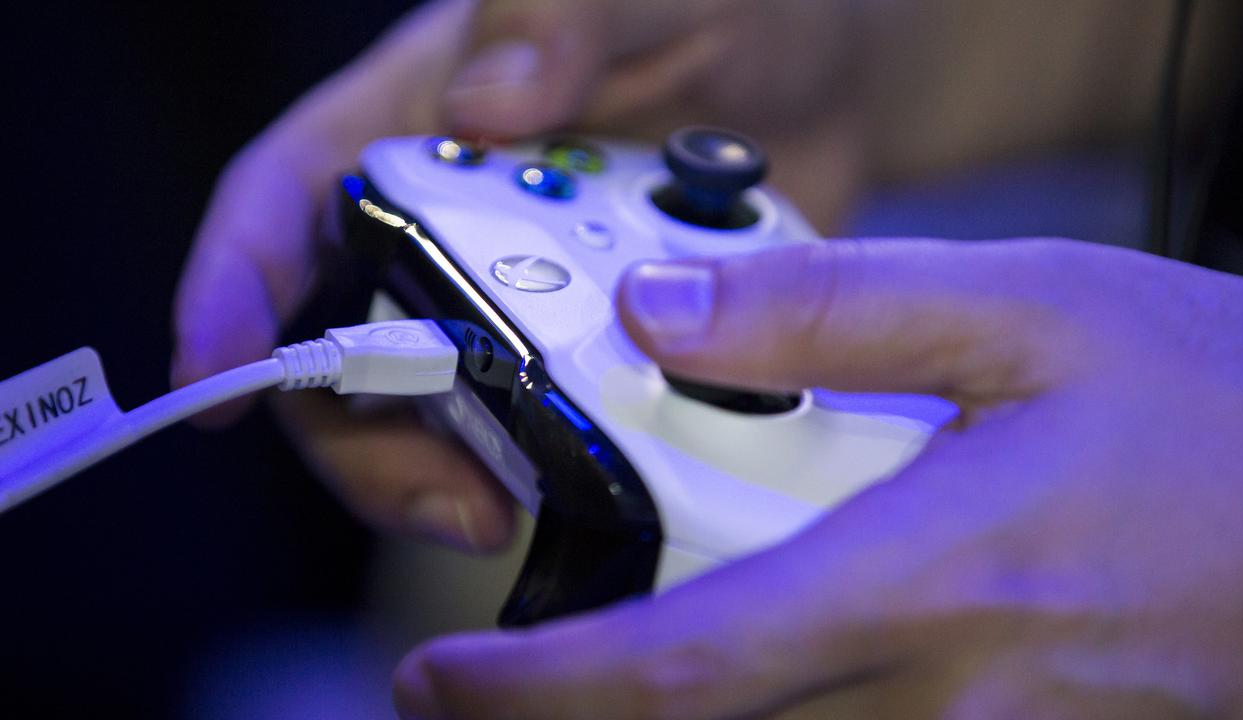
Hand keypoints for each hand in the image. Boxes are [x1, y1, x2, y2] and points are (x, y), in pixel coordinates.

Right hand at [170, 0, 888, 547]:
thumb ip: (562, 13)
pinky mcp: (599, 347)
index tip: (210, 377)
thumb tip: (487, 106)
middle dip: (368, 435)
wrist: (831, 79)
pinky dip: (565, 457)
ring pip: (444, 404)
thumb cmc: (729, 2)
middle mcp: (454, 220)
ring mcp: (527, 295)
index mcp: (422, 117)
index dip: (233, 286)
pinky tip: (615, 470)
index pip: (287, 197)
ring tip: (525, 503)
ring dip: (467, 465)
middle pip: (348, 344)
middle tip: (447, 493)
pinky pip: (555, 422)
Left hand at [393, 239, 1242, 717]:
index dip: (537, 694)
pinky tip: (751, 688)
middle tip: (484, 694)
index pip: (686, 670)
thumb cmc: (1223, 405)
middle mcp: (959, 699)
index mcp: (936, 578)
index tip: (443, 680)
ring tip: (590, 686)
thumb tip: (663, 318)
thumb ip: (830, 316)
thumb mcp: (1030, 311)